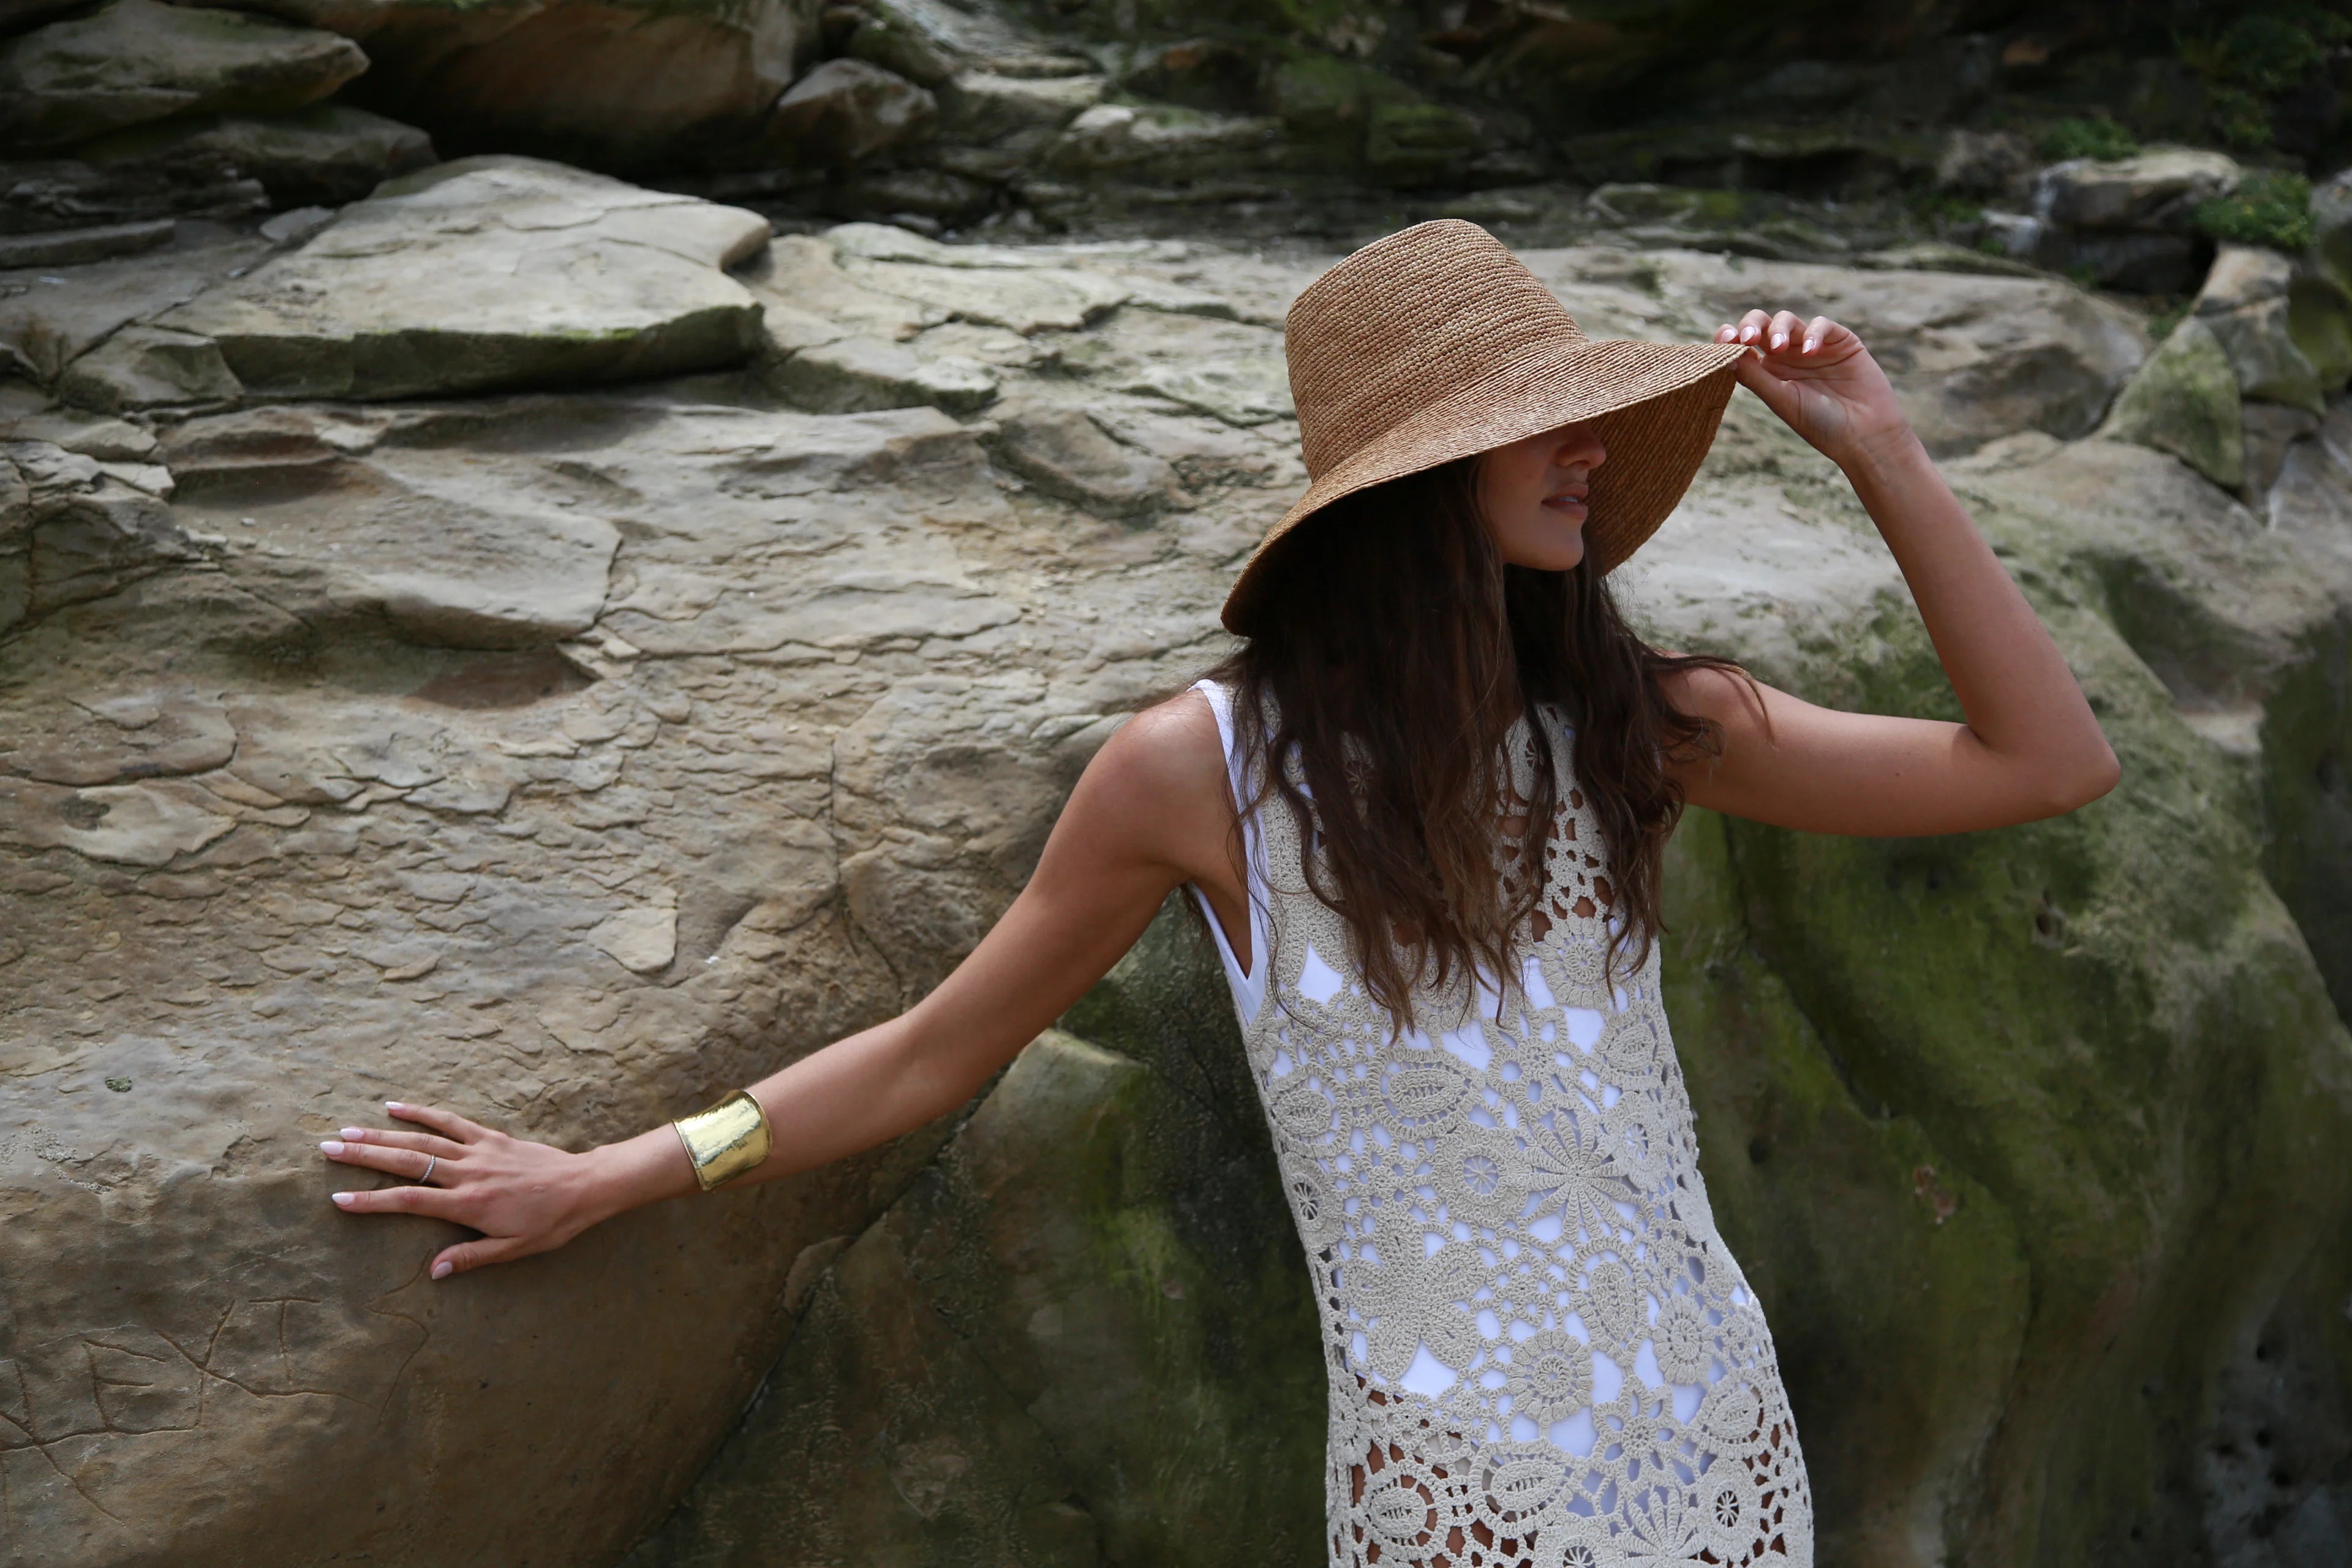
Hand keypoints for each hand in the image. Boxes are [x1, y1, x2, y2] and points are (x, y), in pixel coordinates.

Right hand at [321, 1102, 609, 1279]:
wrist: (585, 1186)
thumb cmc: (551, 1223)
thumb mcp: (514, 1250)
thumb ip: (471, 1258)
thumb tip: (433, 1272)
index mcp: (469, 1204)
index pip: (409, 1201)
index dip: (371, 1201)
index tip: (338, 1199)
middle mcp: (468, 1173)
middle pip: (407, 1162)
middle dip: (364, 1156)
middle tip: (327, 1148)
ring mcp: (479, 1151)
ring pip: (422, 1138)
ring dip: (382, 1133)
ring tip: (348, 1130)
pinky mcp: (491, 1137)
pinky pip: (451, 1121)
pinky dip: (422, 1112)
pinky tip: (395, 1106)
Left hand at [1715, 309, 1911, 468]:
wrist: (1863, 434)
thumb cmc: (1820, 424)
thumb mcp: (1782, 400)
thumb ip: (1755, 377)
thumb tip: (1725, 355)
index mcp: (1768, 370)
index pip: (1743, 345)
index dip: (1731, 337)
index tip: (1724, 340)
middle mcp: (1787, 355)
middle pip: (1761, 325)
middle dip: (1752, 324)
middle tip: (1748, 337)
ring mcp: (1812, 346)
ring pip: (1788, 320)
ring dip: (1779, 328)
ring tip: (1778, 346)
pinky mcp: (1840, 340)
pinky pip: (1822, 325)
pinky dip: (1813, 333)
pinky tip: (1809, 352)